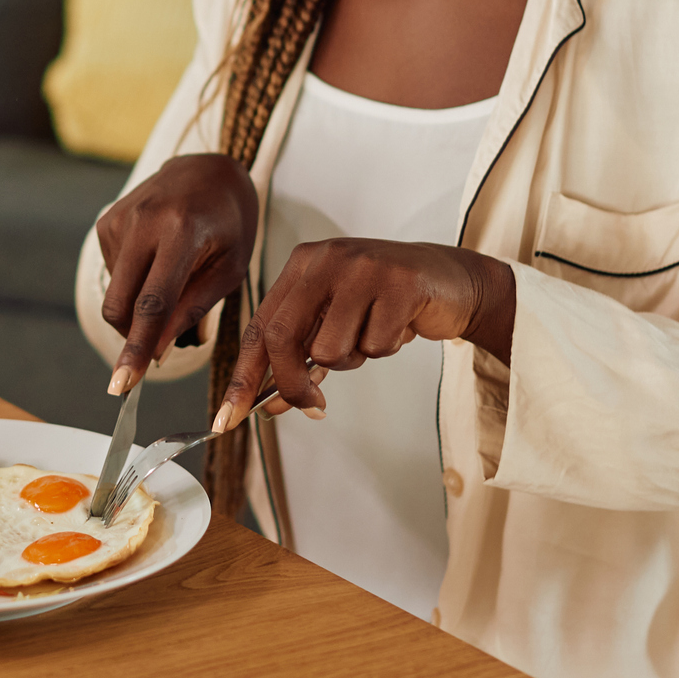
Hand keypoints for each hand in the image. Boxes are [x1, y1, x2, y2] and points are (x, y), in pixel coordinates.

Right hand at [96, 154, 258, 392]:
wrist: (209, 170)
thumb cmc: (229, 224)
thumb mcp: (228, 270)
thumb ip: (191, 310)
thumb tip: (154, 353)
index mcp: (181, 231)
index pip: (152, 304)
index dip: (136, 349)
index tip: (121, 384)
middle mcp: (144, 221)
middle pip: (120, 305)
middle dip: (131, 338)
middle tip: (154, 348)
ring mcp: (120, 218)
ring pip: (115, 294)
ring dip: (138, 307)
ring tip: (173, 280)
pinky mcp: (107, 220)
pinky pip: (113, 274)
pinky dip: (133, 283)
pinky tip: (158, 262)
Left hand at [214, 239, 515, 431]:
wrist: (449, 282)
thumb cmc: (383, 305)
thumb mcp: (334, 324)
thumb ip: (300, 358)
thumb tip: (269, 404)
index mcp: (301, 265)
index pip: (259, 327)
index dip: (243, 376)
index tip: (229, 417)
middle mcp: (325, 259)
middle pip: (283, 338)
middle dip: (293, 384)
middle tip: (313, 406)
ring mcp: (361, 267)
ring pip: (331, 349)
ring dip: (354, 358)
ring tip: (373, 334)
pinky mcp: (399, 282)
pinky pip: (376, 345)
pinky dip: (386, 347)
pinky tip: (400, 324)